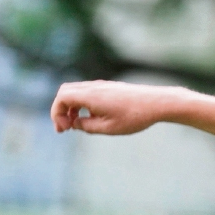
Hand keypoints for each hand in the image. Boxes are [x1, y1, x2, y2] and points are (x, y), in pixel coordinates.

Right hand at [50, 80, 179, 134]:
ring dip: (72, 107)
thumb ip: (87, 126)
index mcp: (89, 95)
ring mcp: (102, 85)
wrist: (157, 103)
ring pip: (77, 92)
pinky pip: (89, 93)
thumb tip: (75, 123)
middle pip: (66, 93)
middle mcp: (93, 86)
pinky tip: (91, 118)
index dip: (57, 114)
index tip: (63, 129)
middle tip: (65, 128)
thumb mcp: (108, 127)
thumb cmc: (134, 116)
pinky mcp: (110, 87)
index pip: (61, 99)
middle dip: (61, 110)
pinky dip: (83, 104)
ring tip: (76, 124)